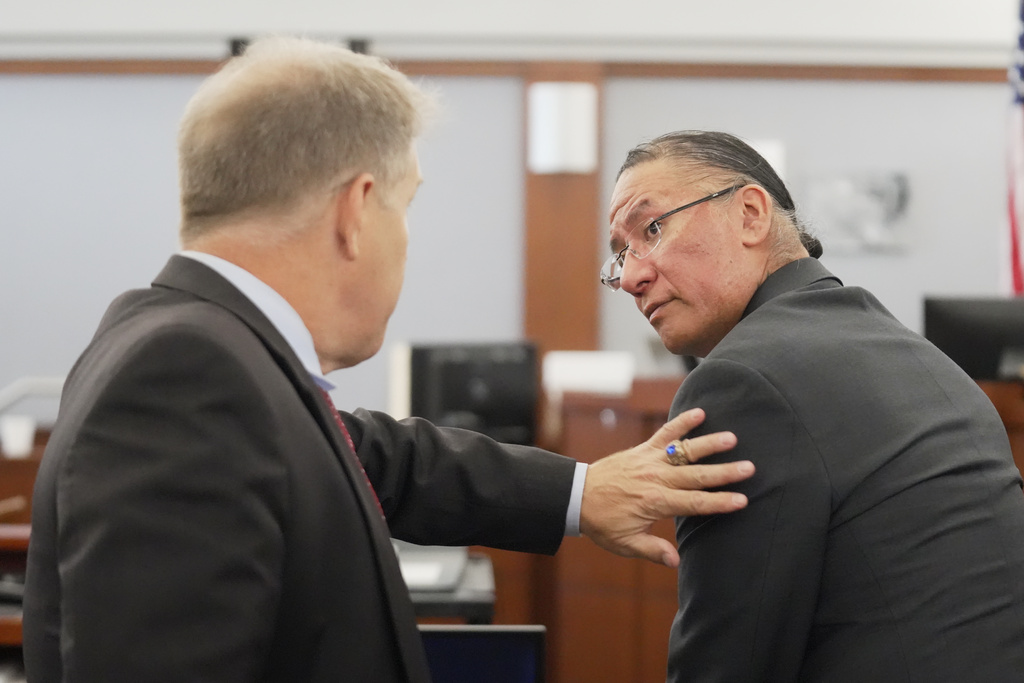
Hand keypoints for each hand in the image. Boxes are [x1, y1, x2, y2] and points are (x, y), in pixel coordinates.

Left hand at [579, 408, 752, 567]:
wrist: (577, 496)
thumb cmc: (602, 522)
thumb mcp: (624, 543)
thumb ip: (653, 550)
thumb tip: (676, 562)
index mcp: (656, 503)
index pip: (695, 503)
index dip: (720, 502)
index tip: (742, 500)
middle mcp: (656, 479)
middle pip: (697, 476)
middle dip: (725, 473)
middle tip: (749, 468)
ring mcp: (650, 461)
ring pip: (685, 452)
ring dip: (709, 444)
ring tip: (732, 438)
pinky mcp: (643, 450)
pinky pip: (664, 434)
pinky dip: (681, 422)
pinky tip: (699, 413)